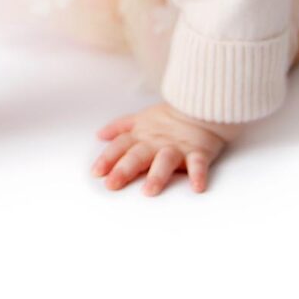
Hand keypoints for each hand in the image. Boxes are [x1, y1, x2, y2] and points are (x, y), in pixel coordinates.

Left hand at [91, 102, 245, 194]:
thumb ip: (120, 128)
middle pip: (138, 155)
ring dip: (157, 175)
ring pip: (165, 161)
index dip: (107, 158)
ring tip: (149, 191)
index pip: (121, 146)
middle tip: (112, 184)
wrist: (201, 108)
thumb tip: (99, 135)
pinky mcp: (198, 152)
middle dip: (124, 169)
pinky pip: (198, 164)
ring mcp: (177, 148)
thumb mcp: (141, 119)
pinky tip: (197, 187)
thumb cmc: (169, 118)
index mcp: (142, 136)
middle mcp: (156, 143)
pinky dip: (198, 174)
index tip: (96, 173)